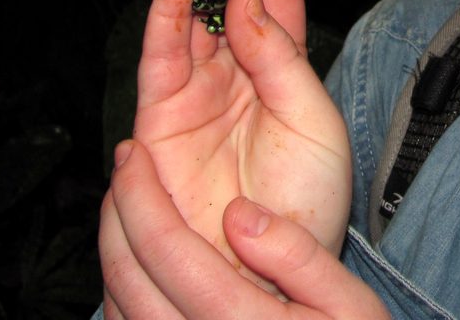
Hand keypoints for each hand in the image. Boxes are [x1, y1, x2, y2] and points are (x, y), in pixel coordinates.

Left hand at [100, 139, 386, 318]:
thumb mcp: (347, 303)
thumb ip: (299, 255)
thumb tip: (241, 214)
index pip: (167, 251)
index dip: (141, 195)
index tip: (134, 154)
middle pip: (126, 276)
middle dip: (116, 214)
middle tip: (122, 169)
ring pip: (118, 306)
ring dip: (111, 249)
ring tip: (123, 205)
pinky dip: (119, 288)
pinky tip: (133, 259)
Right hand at [109, 0, 350, 287]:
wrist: (272, 269)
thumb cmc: (306, 203)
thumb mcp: (314, 119)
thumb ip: (280, 59)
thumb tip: (249, 0)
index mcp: (281, 69)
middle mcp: (237, 72)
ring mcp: (198, 90)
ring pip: (195, 12)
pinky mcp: (161, 116)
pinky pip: (160, 53)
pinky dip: (169, 8)